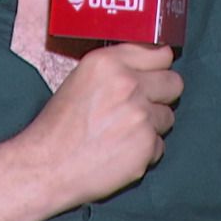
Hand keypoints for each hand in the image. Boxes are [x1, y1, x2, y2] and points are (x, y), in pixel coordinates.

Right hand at [19, 43, 182, 206]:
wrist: (46, 167)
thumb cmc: (58, 127)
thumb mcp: (81, 79)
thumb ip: (116, 68)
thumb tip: (149, 66)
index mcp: (108, 62)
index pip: (160, 53)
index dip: (158, 67)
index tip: (155, 75)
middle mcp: (128, 84)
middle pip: (174, 83)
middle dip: (162, 95)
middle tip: (141, 107)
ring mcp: (140, 115)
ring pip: (168, 116)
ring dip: (152, 126)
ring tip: (122, 134)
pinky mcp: (146, 145)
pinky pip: (160, 145)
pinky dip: (144, 151)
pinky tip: (121, 153)